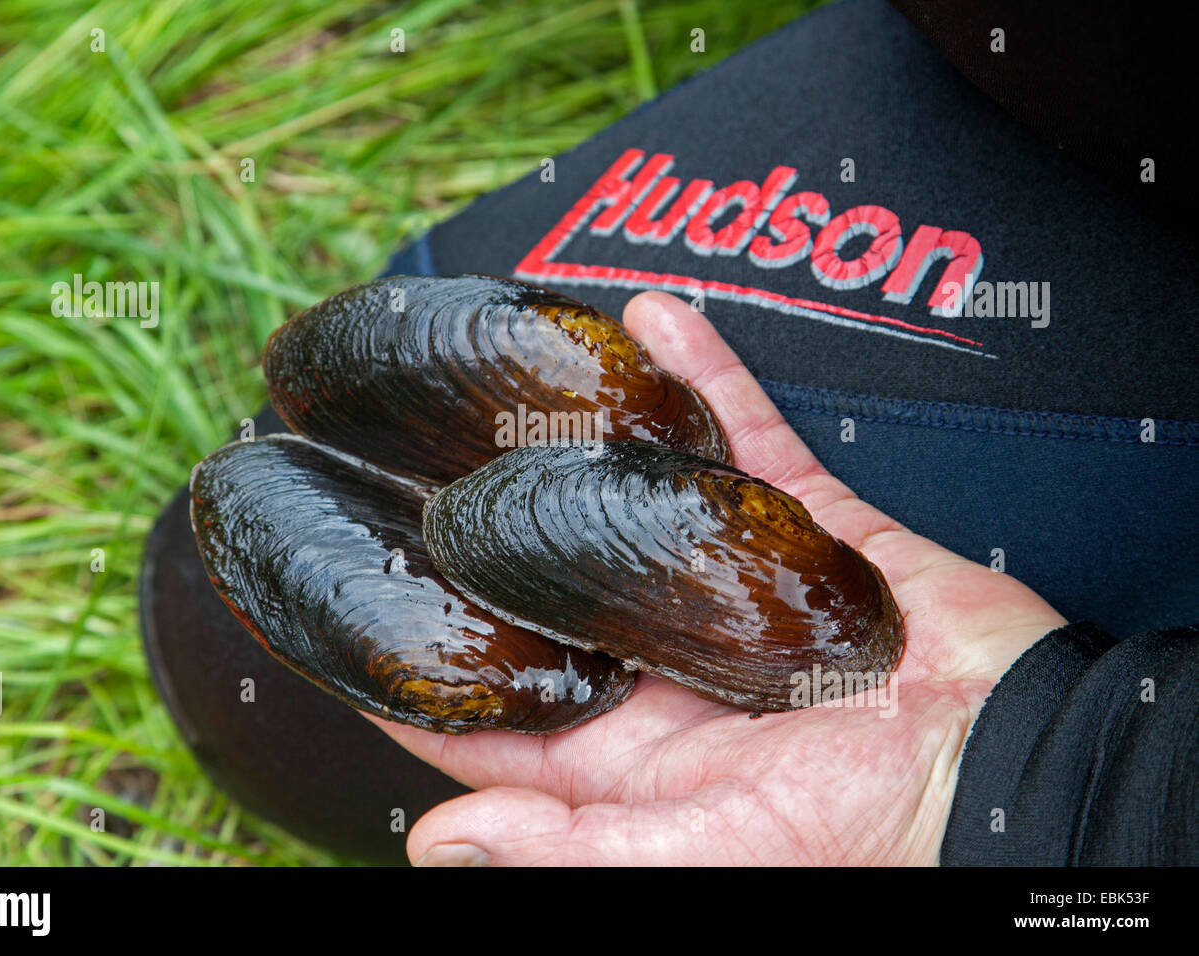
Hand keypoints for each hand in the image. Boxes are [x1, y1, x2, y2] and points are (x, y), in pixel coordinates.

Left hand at [367, 290, 1065, 865]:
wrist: (1015, 765)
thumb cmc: (870, 833)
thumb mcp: (710, 851)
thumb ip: (572, 844)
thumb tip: (440, 847)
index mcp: (626, 747)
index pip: (489, 701)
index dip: (410, 658)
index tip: (331, 603)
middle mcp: (660, 660)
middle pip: (540, 581)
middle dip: (467, 523)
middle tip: (388, 455)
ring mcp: (728, 584)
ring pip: (631, 495)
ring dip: (574, 433)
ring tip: (508, 373)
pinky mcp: (804, 527)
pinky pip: (745, 438)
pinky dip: (707, 378)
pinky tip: (658, 320)